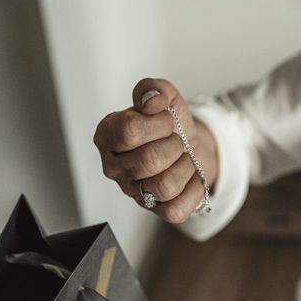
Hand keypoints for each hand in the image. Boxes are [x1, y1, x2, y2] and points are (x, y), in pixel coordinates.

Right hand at [94, 78, 217, 222]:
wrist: (192, 146)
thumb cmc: (170, 124)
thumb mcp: (163, 96)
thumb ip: (153, 89)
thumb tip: (152, 100)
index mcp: (108, 136)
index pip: (129, 131)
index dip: (158, 123)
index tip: (165, 120)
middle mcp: (114, 168)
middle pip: (149, 160)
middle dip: (174, 145)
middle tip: (175, 141)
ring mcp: (134, 192)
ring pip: (165, 185)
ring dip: (184, 166)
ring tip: (181, 158)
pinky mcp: (156, 211)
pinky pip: (176, 208)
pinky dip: (192, 190)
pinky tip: (188, 177)